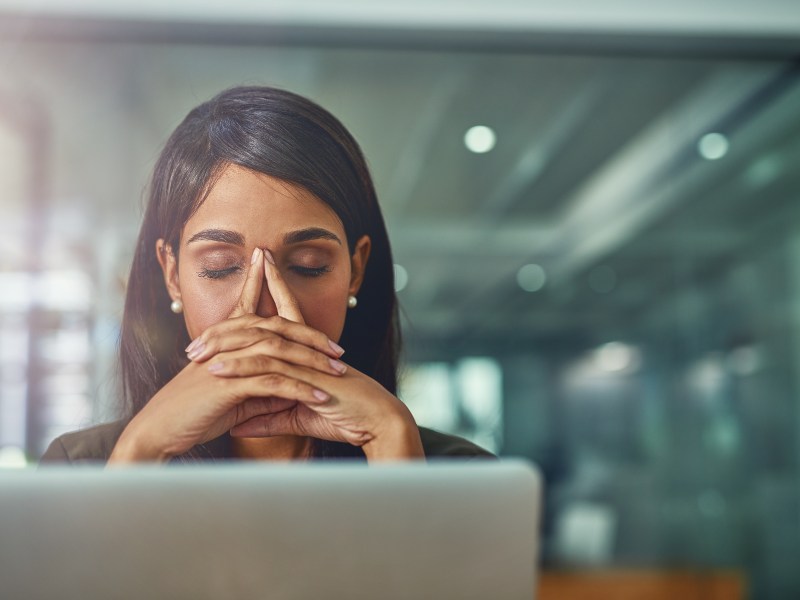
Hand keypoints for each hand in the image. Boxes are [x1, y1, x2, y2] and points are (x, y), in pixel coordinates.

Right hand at [108, 248, 346, 462]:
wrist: (157, 432)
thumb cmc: (190, 415)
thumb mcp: (231, 397)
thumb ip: (258, 387)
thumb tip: (288, 387)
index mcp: (224, 341)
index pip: (256, 313)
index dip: (280, 303)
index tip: (320, 325)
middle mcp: (226, 343)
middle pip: (278, 328)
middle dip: (312, 337)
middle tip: (338, 349)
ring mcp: (227, 361)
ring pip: (280, 351)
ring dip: (313, 362)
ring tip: (339, 372)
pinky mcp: (229, 384)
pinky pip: (274, 382)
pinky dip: (301, 389)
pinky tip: (321, 397)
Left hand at [194, 248, 424, 460]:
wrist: (376, 424)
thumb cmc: (345, 418)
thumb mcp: (298, 417)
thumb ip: (267, 417)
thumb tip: (238, 423)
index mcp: (305, 352)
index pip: (282, 315)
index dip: (266, 292)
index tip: (249, 276)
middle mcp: (305, 348)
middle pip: (261, 325)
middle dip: (228, 325)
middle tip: (195, 336)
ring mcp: (306, 359)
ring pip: (259, 343)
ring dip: (225, 347)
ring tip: (195, 354)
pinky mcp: (307, 375)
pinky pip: (269, 369)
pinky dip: (241, 369)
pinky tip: (217, 371)